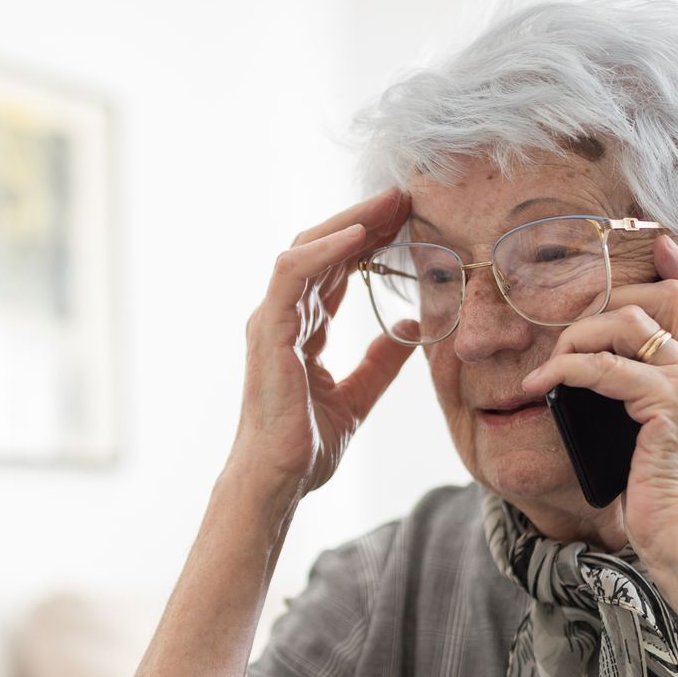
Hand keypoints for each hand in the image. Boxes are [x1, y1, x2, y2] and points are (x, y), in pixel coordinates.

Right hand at [229, 189, 415, 504]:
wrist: (279, 480)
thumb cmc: (305, 446)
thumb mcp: (357, 397)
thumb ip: (380, 362)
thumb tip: (409, 329)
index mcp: (301, 330)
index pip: (337, 270)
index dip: (370, 242)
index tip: (408, 220)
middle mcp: (283, 317)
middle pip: (323, 249)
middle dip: (363, 220)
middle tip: (405, 196)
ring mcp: (271, 320)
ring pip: (306, 249)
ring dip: (348, 222)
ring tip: (389, 202)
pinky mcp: (268, 329)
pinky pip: (293, 273)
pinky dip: (325, 250)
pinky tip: (360, 234)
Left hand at [518, 235, 677, 569]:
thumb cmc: (664, 499)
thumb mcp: (658, 439)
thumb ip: (646, 400)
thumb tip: (598, 373)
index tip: (656, 244)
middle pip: (666, 299)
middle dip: (610, 299)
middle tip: (568, 326)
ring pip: (628, 323)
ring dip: (579, 336)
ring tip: (551, 365)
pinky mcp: (669, 403)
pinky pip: (604, 367)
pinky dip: (565, 370)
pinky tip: (542, 384)